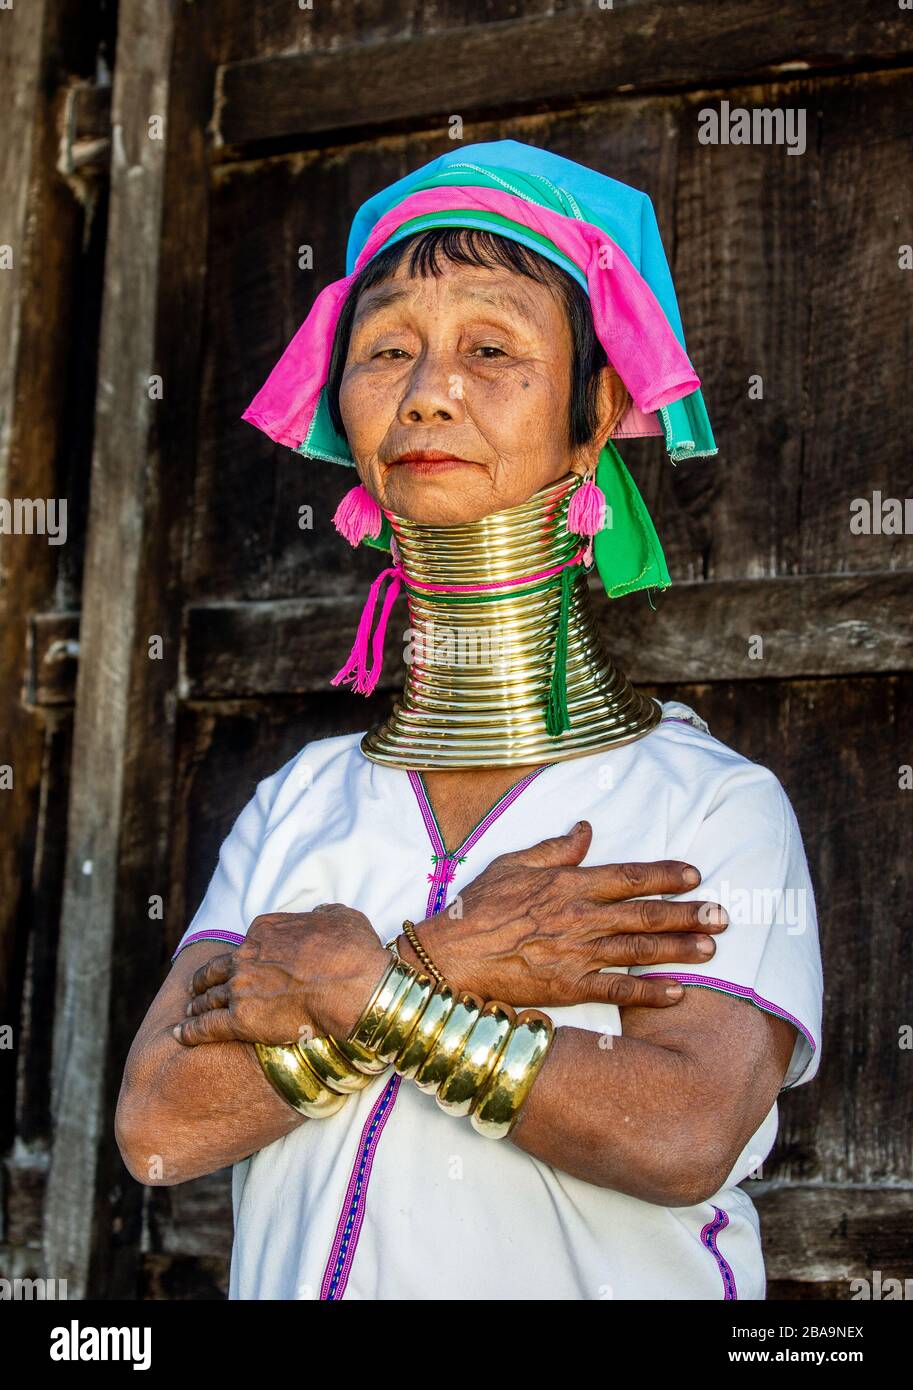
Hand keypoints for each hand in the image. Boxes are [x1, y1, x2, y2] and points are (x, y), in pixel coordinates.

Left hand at [172, 904, 389, 1046]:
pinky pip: (206, 1026)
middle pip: (215, 969)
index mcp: (265, 930)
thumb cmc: (353, 953)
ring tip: (189, 1012)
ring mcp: (240, 988)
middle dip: (203, 980)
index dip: (242, 957)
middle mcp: (246, 955)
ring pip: (207, 996)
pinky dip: (190, 1031)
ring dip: (195, 1004)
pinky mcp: (240, 1019)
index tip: (240, 967)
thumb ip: (322, 914)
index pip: (244, 943)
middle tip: (198, 989)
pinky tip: (180, 1035)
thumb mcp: (341, 916)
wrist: (354, 988)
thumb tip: (320, 914)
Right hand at [400, 821, 727, 1009]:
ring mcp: (576, 954)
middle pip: (644, 914)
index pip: (627, 875)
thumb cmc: (478, 908)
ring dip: (678, 949)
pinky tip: (678, 992)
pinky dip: (649, 992)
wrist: (450, 957)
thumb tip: (586, 829)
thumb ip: (555, 849)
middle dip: (688, 913)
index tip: (694, 875)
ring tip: (712, 948)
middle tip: (723, 915)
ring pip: (638, 950)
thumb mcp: (514, 863)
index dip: (664, 874)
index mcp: (568, 884)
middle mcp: (579, 917)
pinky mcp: (568, 988)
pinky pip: (617, 990)